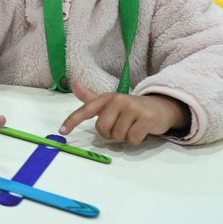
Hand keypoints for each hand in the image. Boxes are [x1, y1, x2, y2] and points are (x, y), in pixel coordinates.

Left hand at [58, 79, 189, 144]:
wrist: (160, 107)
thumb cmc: (131, 108)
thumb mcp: (110, 102)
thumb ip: (91, 98)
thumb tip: (74, 83)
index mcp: (106, 98)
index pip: (86, 110)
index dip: (72, 121)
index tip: (62, 132)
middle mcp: (118, 100)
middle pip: (102, 129)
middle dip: (110, 134)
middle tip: (121, 127)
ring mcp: (132, 108)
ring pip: (117, 136)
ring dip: (124, 137)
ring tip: (132, 127)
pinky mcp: (146, 118)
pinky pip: (132, 139)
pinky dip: (136, 140)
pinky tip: (141, 131)